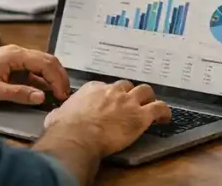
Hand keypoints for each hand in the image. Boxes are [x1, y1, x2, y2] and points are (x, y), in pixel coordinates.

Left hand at [0, 44, 69, 105]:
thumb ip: (18, 94)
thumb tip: (41, 97)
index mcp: (15, 55)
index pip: (46, 63)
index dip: (57, 79)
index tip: (62, 95)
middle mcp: (18, 53)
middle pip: (47, 61)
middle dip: (59, 77)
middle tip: (65, 95)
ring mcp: (14, 59)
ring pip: (41, 65)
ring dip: (51, 79)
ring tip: (58, 95)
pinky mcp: (10, 66)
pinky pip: (31, 71)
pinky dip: (41, 81)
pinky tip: (43, 93)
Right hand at [43, 80, 171, 156]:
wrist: (78, 136)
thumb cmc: (65, 128)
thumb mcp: (58, 115)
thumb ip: (61, 112)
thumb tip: (56, 116)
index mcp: (93, 89)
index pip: (106, 87)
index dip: (110, 94)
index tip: (111, 101)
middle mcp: (113, 91)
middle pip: (127, 86)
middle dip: (130, 93)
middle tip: (131, 102)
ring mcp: (128, 102)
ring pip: (146, 91)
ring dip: (149, 98)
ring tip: (151, 105)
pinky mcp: (140, 116)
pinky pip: (159, 108)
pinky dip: (164, 112)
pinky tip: (165, 117)